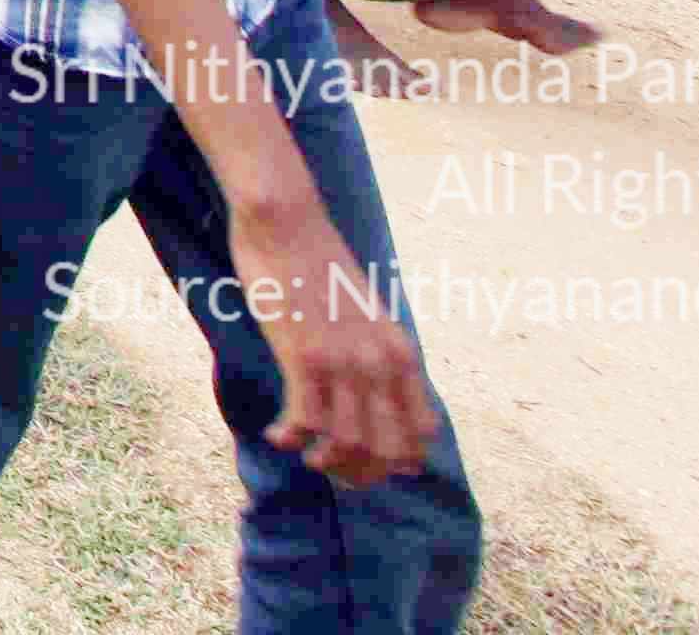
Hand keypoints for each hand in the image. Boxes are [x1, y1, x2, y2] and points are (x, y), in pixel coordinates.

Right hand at [223, 186, 439, 488]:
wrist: (288, 225)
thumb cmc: (320, 266)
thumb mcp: (369, 315)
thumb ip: (377, 354)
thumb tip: (375, 394)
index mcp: (402, 353)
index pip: (421, 431)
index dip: (401, 460)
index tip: (373, 465)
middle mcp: (381, 364)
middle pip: (386, 448)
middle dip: (362, 472)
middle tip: (334, 471)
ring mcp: (344, 361)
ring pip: (348, 443)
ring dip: (326, 461)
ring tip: (306, 455)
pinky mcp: (304, 356)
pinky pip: (304, 420)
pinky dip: (291, 437)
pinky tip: (277, 434)